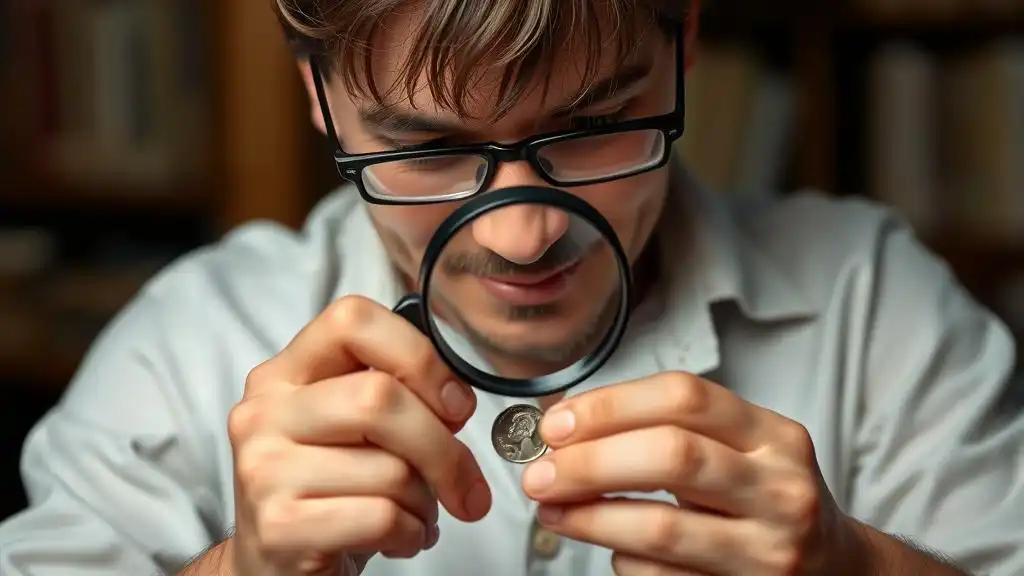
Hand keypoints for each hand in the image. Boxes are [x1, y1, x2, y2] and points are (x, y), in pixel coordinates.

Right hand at [227, 296, 491, 575]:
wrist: (274, 565)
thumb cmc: (329, 491)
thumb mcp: (354, 430)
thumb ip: (394, 396)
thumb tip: (456, 400)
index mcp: (285, 373)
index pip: (352, 320)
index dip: (418, 356)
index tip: (454, 403)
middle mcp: (265, 412)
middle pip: (380, 397)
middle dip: (443, 447)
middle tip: (466, 482)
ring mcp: (264, 468)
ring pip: (390, 467)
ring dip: (425, 501)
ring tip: (416, 513)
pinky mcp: (278, 526)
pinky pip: (381, 516)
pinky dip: (410, 532)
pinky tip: (400, 537)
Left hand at [521, 372, 861, 575]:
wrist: (835, 568)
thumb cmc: (767, 499)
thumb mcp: (740, 449)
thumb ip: (670, 430)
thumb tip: (568, 427)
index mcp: (772, 436)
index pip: (684, 397)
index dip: (610, 406)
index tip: (558, 424)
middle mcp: (779, 488)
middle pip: (671, 456)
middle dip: (591, 462)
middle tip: (540, 472)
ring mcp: (768, 549)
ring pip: (662, 528)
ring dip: (590, 518)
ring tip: (553, 509)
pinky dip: (623, 561)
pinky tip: (613, 547)